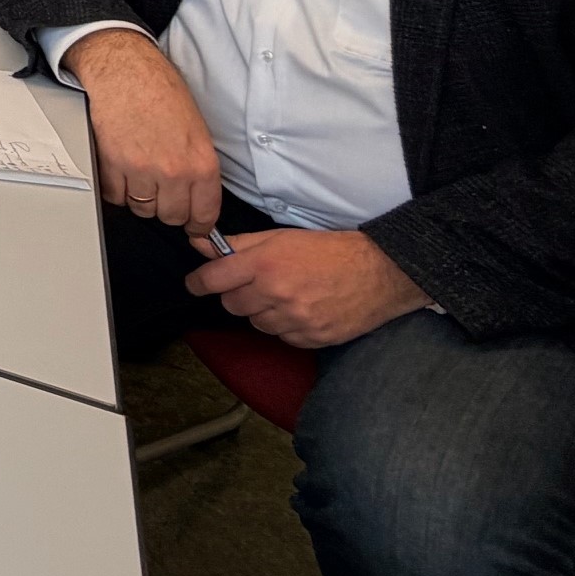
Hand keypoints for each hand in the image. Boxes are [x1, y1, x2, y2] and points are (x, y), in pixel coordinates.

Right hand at [63, 27, 221, 236]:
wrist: (124, 70)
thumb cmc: (160, 90)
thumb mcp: (197, 129)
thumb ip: (199, 168)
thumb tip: (199, 197)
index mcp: (201, 161)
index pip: (204, 214)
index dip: (198, 224)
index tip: (194, 226)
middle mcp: (172, 170)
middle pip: (171, 216)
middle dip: (167, 206)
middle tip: (163, 188)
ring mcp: (140, 170)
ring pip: (141, 209)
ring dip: (140, 197)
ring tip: (140, 172)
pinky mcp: (111, 166)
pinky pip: (114, 196)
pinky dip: (116, 187)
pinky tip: (121, 167)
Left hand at [185, 228, 429, 346]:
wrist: (379, 272)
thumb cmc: (328, 249)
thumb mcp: (280, 237)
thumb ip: (238, 245)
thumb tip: (199, 244)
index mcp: (265, 264)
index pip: (213, 279)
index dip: (199, 282)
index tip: (195, 283)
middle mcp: (276, 294)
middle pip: (232, 304)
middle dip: (238, 294)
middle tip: (257, 283)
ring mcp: (294, 320)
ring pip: (256, 323)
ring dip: (263, 311)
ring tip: (287, 295)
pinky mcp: (311, 338)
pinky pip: (282, 337)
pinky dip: (286, 326)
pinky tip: (303, 310)